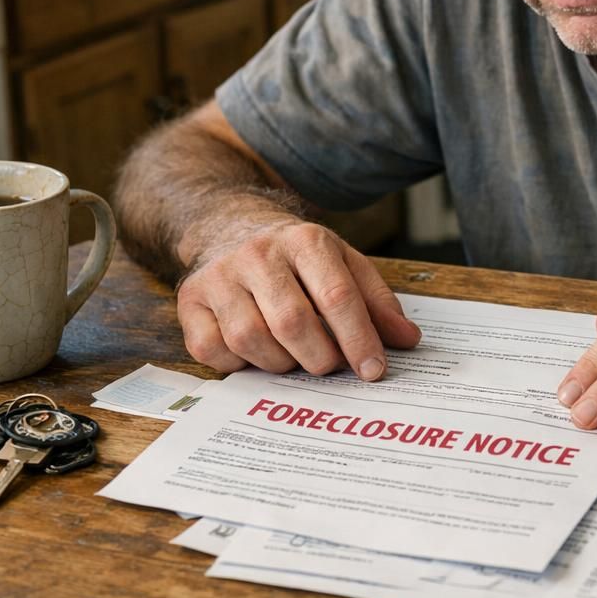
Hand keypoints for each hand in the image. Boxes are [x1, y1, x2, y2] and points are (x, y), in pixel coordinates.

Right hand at [176, 219, 420, 379]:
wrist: (230, 227)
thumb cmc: (296, 258)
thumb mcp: (343, 264)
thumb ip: (376, 303)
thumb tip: (407, 340)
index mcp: (305, 241)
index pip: (336, 295)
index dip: (358, 339)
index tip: (374, 370)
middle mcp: (258, 254)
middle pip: (292, 323)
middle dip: (319, 358)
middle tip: (330, 365)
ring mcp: (218, 276)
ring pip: (251, 340)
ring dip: (280, 363)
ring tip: (294, 355)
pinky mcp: (189, 300)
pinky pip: (213, 351)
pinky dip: (238, 364)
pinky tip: (255, 352)